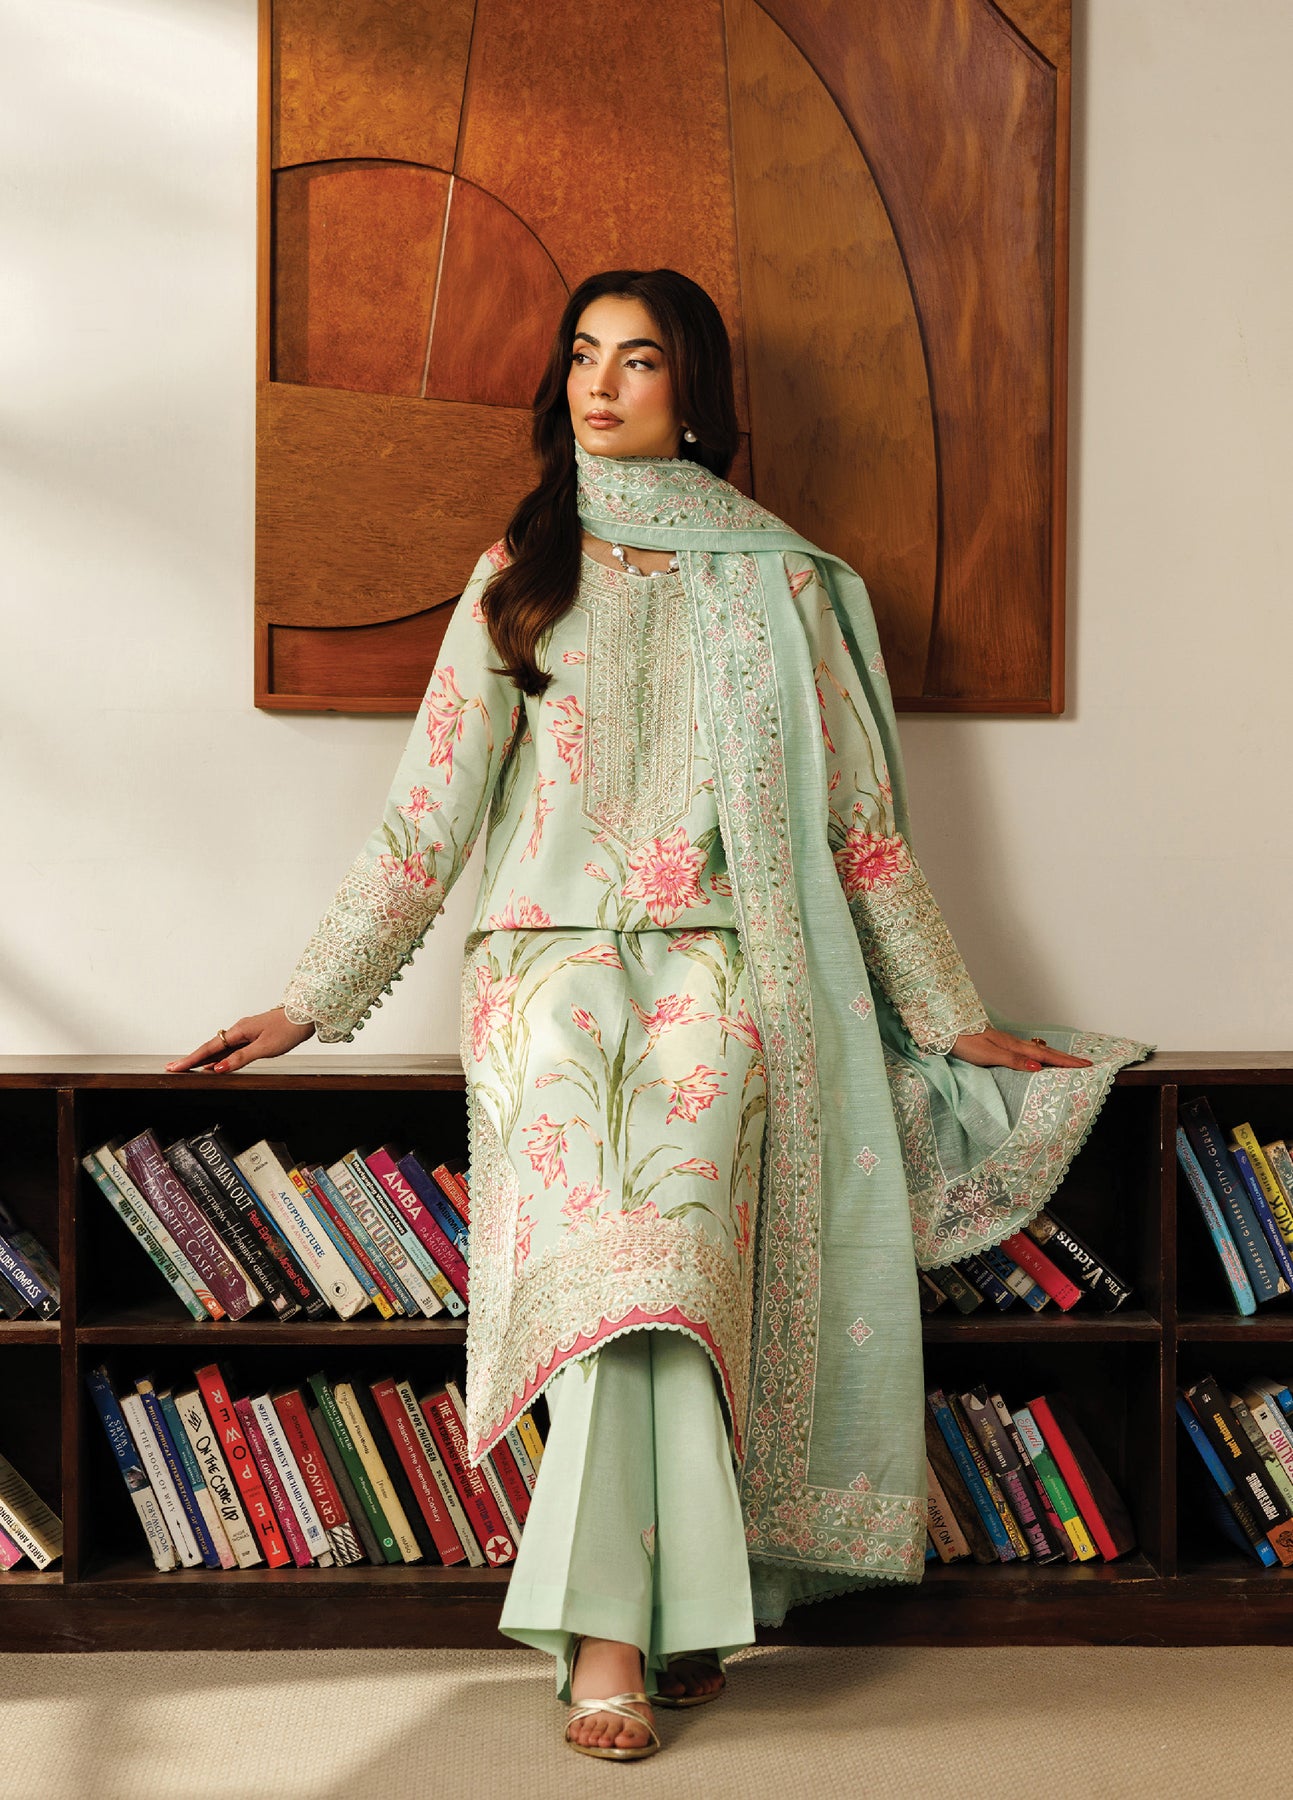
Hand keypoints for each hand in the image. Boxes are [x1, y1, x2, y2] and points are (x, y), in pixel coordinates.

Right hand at [164, 1007, 315, 1074]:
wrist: (305, 1016)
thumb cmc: (288, 1029)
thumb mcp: (264, 1048)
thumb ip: (240, 1058)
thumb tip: (219, 1068)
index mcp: (239, 1031)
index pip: (209, 1049)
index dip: (191, 1060)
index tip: (175, 1067)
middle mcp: (239, 1030)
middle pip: (211, 1047)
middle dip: (192, 1059)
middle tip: (174, 1068)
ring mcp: (246, 1032)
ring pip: (221, 1048)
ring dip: (205, 1059)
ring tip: (189, 1069)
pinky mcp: (253, 1035)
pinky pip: (231, 1047)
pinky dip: (220, 1057)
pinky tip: (216, 1064)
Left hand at [949, 1027, 1092, 1072]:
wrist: (948, 1030)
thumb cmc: (965, 1043)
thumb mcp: (989, 1055)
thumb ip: (1014, 1062)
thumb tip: (1039, 1068)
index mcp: (1014, 1047)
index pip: (1045, 1057)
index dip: (1065, 1062)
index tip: (1085, 1066)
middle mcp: (1014, 1044)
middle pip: (1046, 1052)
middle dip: (1066, 1059)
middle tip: (1086, 1063)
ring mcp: (1007, 1043)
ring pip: (1038, 1051)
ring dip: (1055, 1057)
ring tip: (1069, 1061)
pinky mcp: (999, 1045)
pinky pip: (1028, 1051)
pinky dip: (1040, 1055)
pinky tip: (1038, 1058)